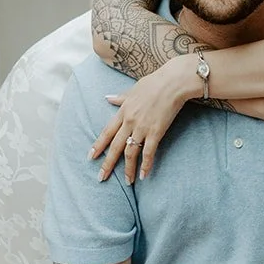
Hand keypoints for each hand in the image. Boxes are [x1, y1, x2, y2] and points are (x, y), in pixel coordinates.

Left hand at [89, 58, 197, 182]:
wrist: (172, 82)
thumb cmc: (154, 83)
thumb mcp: (133, 89)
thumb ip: (120, 97)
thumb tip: (107, 98)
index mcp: (123, 111)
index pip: (107, 132)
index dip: (98, 145)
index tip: (90, 157)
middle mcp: (130, 121)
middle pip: (115, 146)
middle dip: (107, 163)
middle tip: (101, 178)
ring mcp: (142, 127)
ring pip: (131, 152)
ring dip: (128, 169)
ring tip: (127, 182)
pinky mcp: (156, 132)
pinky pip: (149, 152)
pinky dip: (146, 165)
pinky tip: (144, 175)